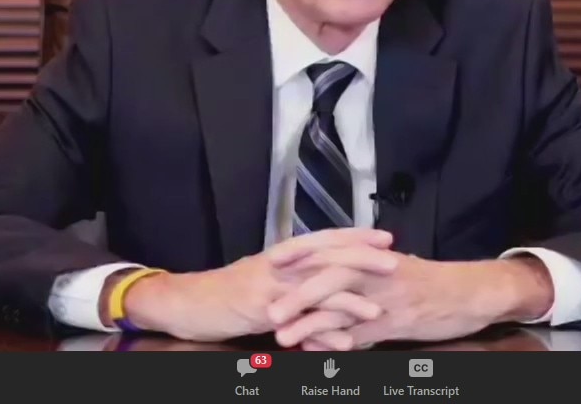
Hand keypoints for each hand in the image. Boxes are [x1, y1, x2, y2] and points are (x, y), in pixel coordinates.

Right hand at [122, 228, 393, 341]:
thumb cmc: (226, 293)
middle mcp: (279, 265)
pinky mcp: (259, 309)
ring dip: (348, 300)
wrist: (186, 302)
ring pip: (315, 288)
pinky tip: (341, 343)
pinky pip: (296, 319)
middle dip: (362, 258)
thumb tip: (322, 286)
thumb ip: (293, 281)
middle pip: (327, 256)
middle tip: (394, 261)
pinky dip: (320, 332)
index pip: (324, 239)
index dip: (355, 236)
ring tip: (376, 309)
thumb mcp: (263, 281)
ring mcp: (269, 286)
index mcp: (282, 256)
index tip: (385, 237)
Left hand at [270, 255, 554, 350]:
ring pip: (343, 309)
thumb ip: (364, 270)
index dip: (301, 254)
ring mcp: (387, 298)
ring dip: (310, 324)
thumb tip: (331, 278)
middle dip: (298, 294)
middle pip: (331, 277)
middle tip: (271, 311)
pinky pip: (362, 334)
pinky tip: (316, 353)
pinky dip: (337, 344)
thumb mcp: (394, 268)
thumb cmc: (429, 280)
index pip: (332, 248)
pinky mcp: (398, 322)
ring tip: (285, 337)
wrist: (469, 292)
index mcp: (374, 254)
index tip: (271, 261)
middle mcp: (378, 272)